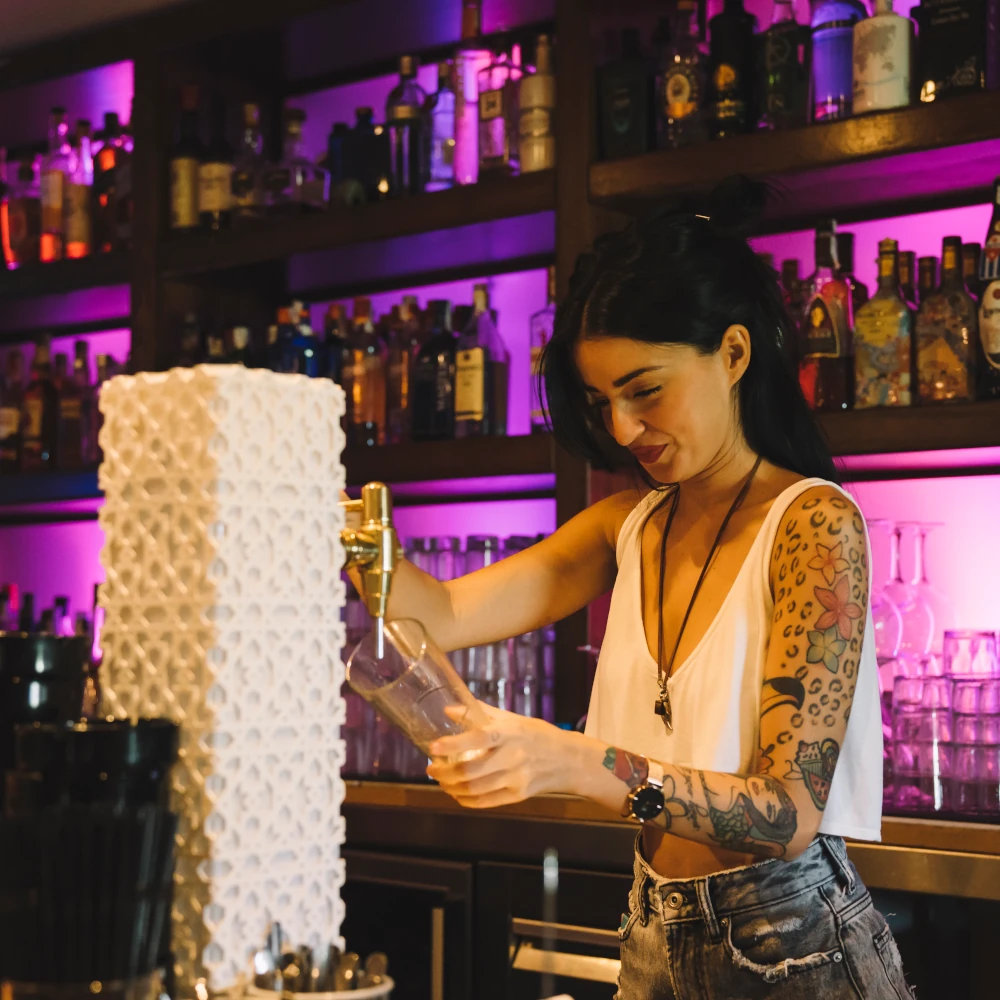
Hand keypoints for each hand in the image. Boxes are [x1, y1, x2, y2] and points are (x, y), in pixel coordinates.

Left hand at [426, 703, 580, 808]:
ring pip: (475, 789)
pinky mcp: (519, 795)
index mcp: (510, 733)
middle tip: (432, 769)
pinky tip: (458, 794)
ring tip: (442, 782)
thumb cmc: (537, 735)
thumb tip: (449, 710)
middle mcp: (512, 756)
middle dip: (445, 773)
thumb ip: (480, 714)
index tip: (433, 747)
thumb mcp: (513, 719)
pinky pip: (486, 802)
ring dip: (452, 788)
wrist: (569, 760)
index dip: (453, 744)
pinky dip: (466, 800)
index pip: (477, 737)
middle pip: (471, 770)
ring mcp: (516, 778)